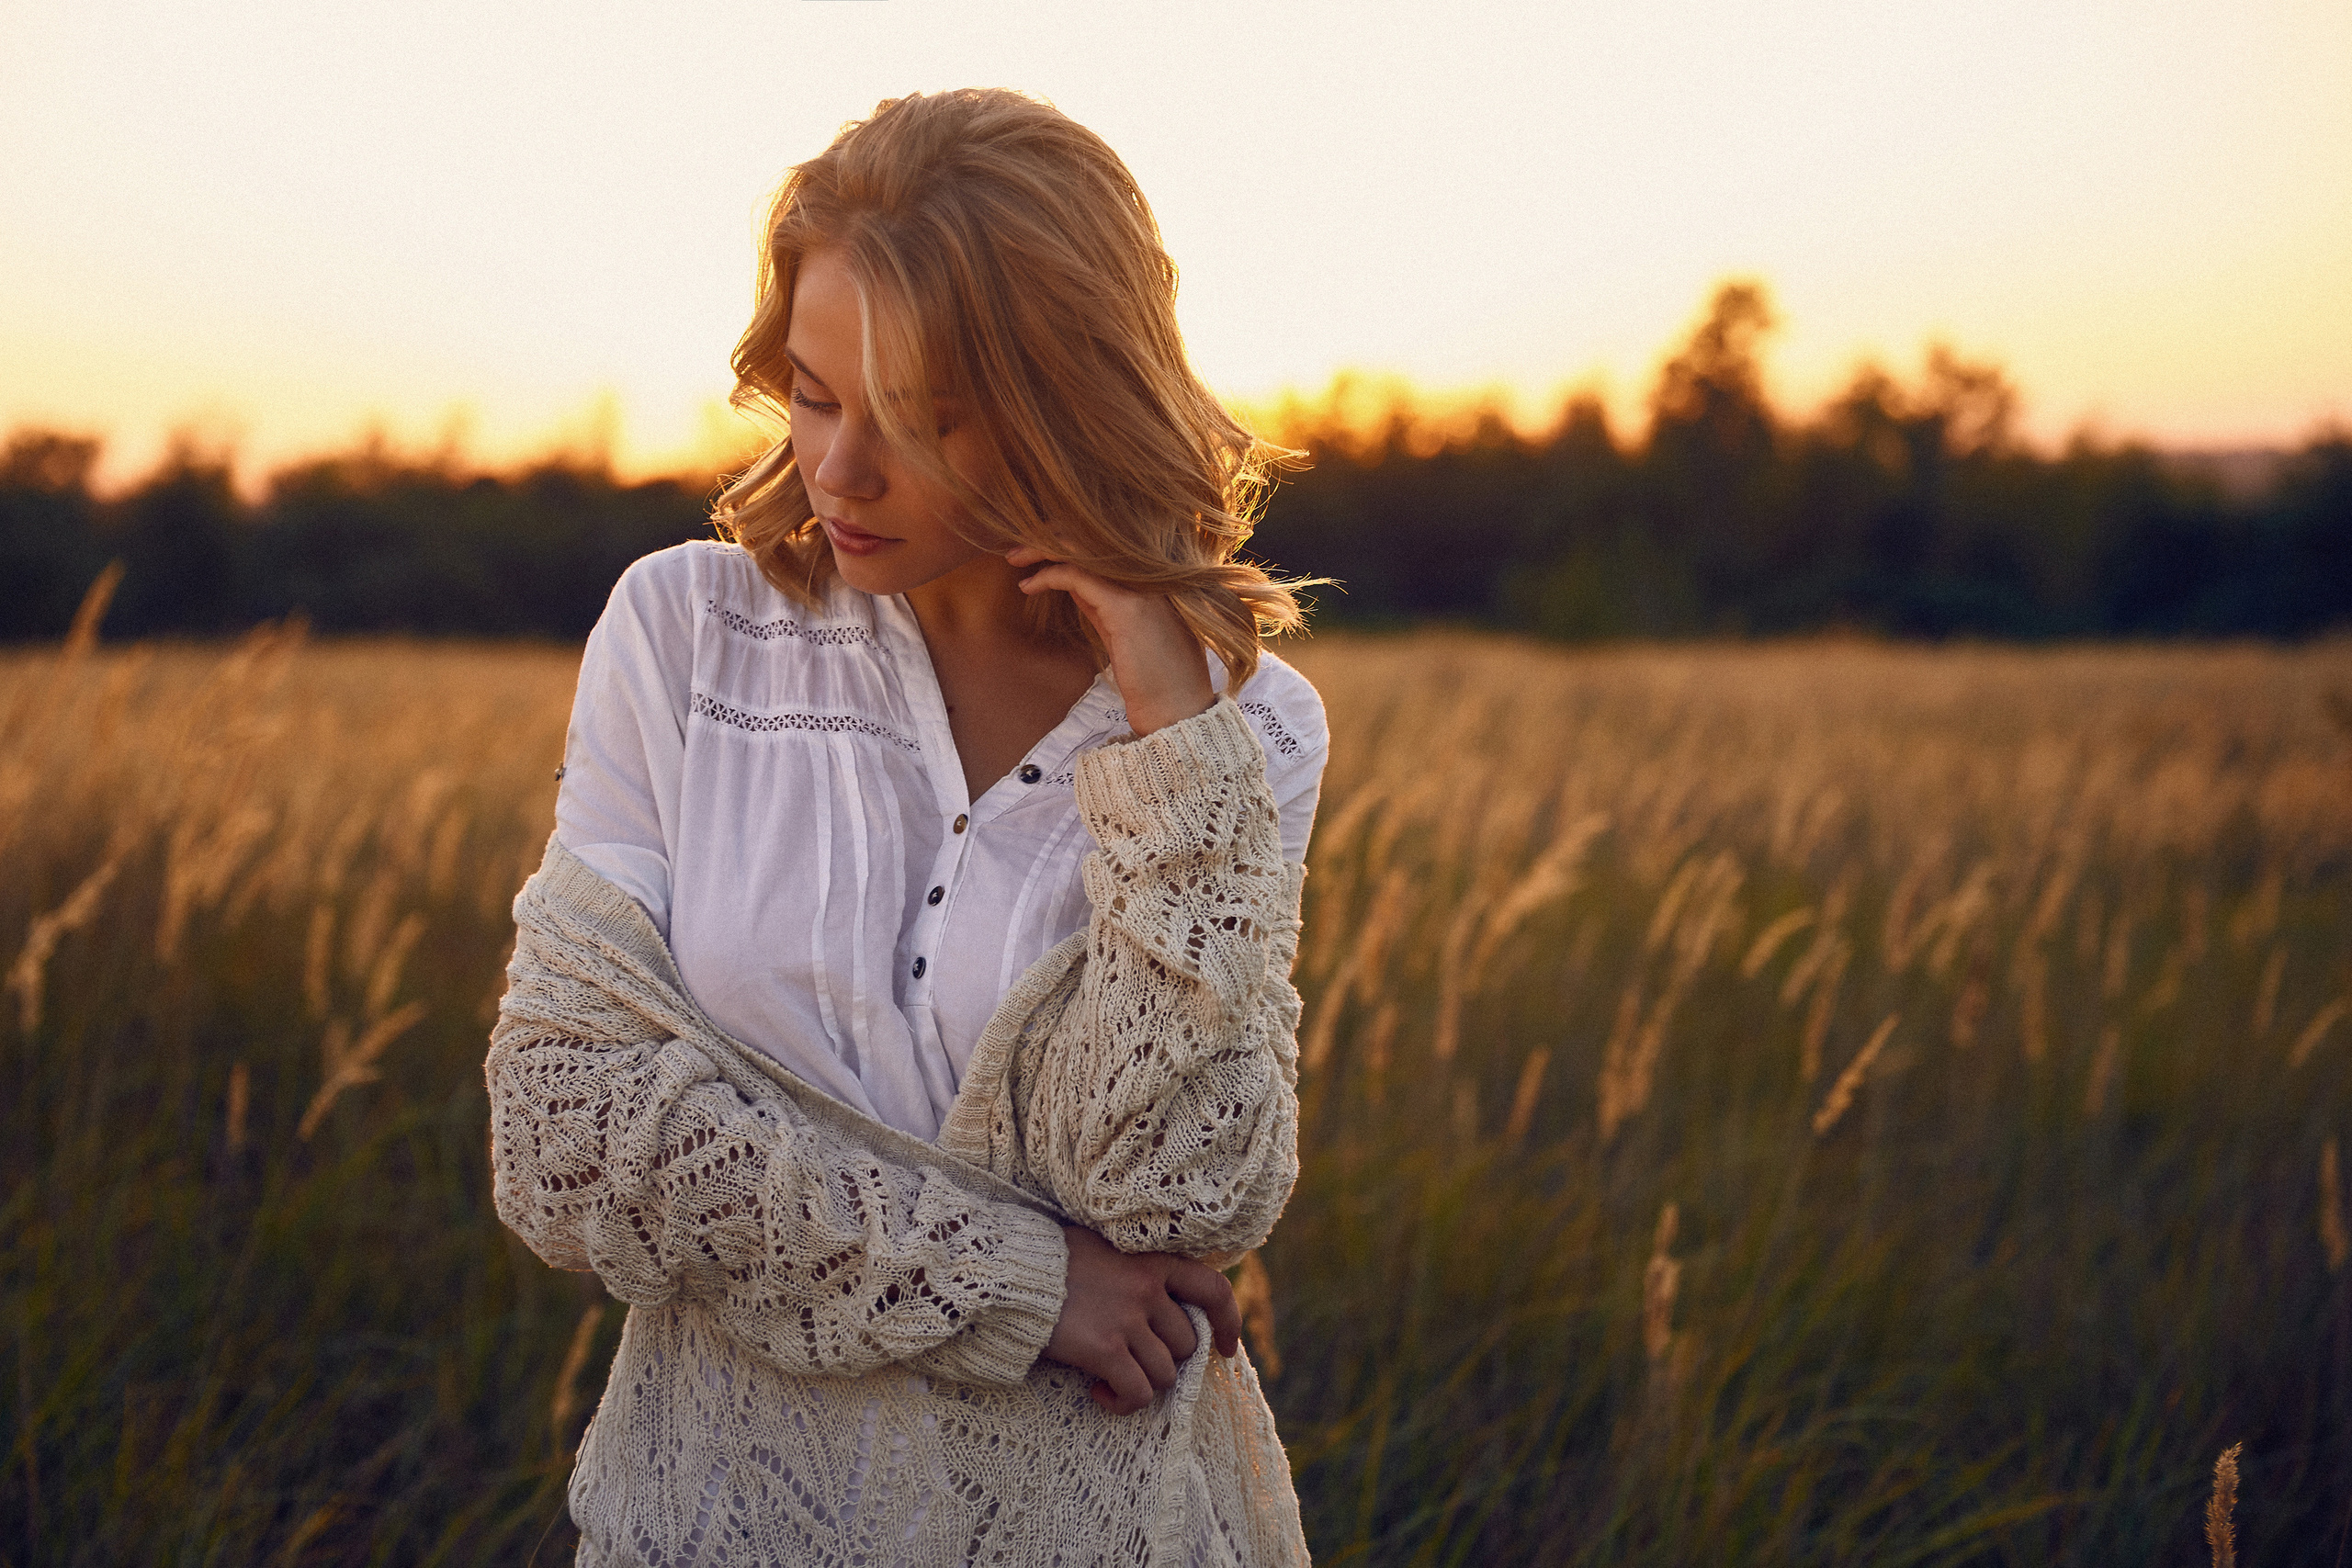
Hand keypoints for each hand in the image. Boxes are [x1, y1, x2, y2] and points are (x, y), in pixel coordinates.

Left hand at [1007, 547, 1214, 735]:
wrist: (1177, 710)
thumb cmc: (1155, 676)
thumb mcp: (1125, 628)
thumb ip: (1104, 598)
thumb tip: (1070, 575)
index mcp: (1155, 574)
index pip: (1105, 540)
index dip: (1069, 538)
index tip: (1040, 548)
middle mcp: (1151, 572)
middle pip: (1092, 534)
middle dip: (1051, 535)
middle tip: (1018, 549)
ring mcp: (1141, 586)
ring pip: (1081, 548)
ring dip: (1041, 548)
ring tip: (1015, 559)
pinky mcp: (1125, 606)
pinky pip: (1075, 575)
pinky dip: (1047, 576)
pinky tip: (1028, 586)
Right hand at [1043, 1224, 1241, 1414]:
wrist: (1011, 1272)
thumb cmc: (1051, 1260)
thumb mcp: (1105, 1248)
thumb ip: (1136, 1269)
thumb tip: (1161, 1302)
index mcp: (1153, 1261)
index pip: (1213, 1289)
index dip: (1228, 1322)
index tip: (1227, 1348)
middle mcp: (1148, 1289)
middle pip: (1186, 1344)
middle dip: (1164, 1359)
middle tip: (1132, 1360)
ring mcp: (1128, 1320)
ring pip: (1165, 1374)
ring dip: (1142, 1383)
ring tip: (1111, 1378)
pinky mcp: (1105, 1350)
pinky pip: (1137, 1393)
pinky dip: (1123, 1403)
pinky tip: (1099, 1394)